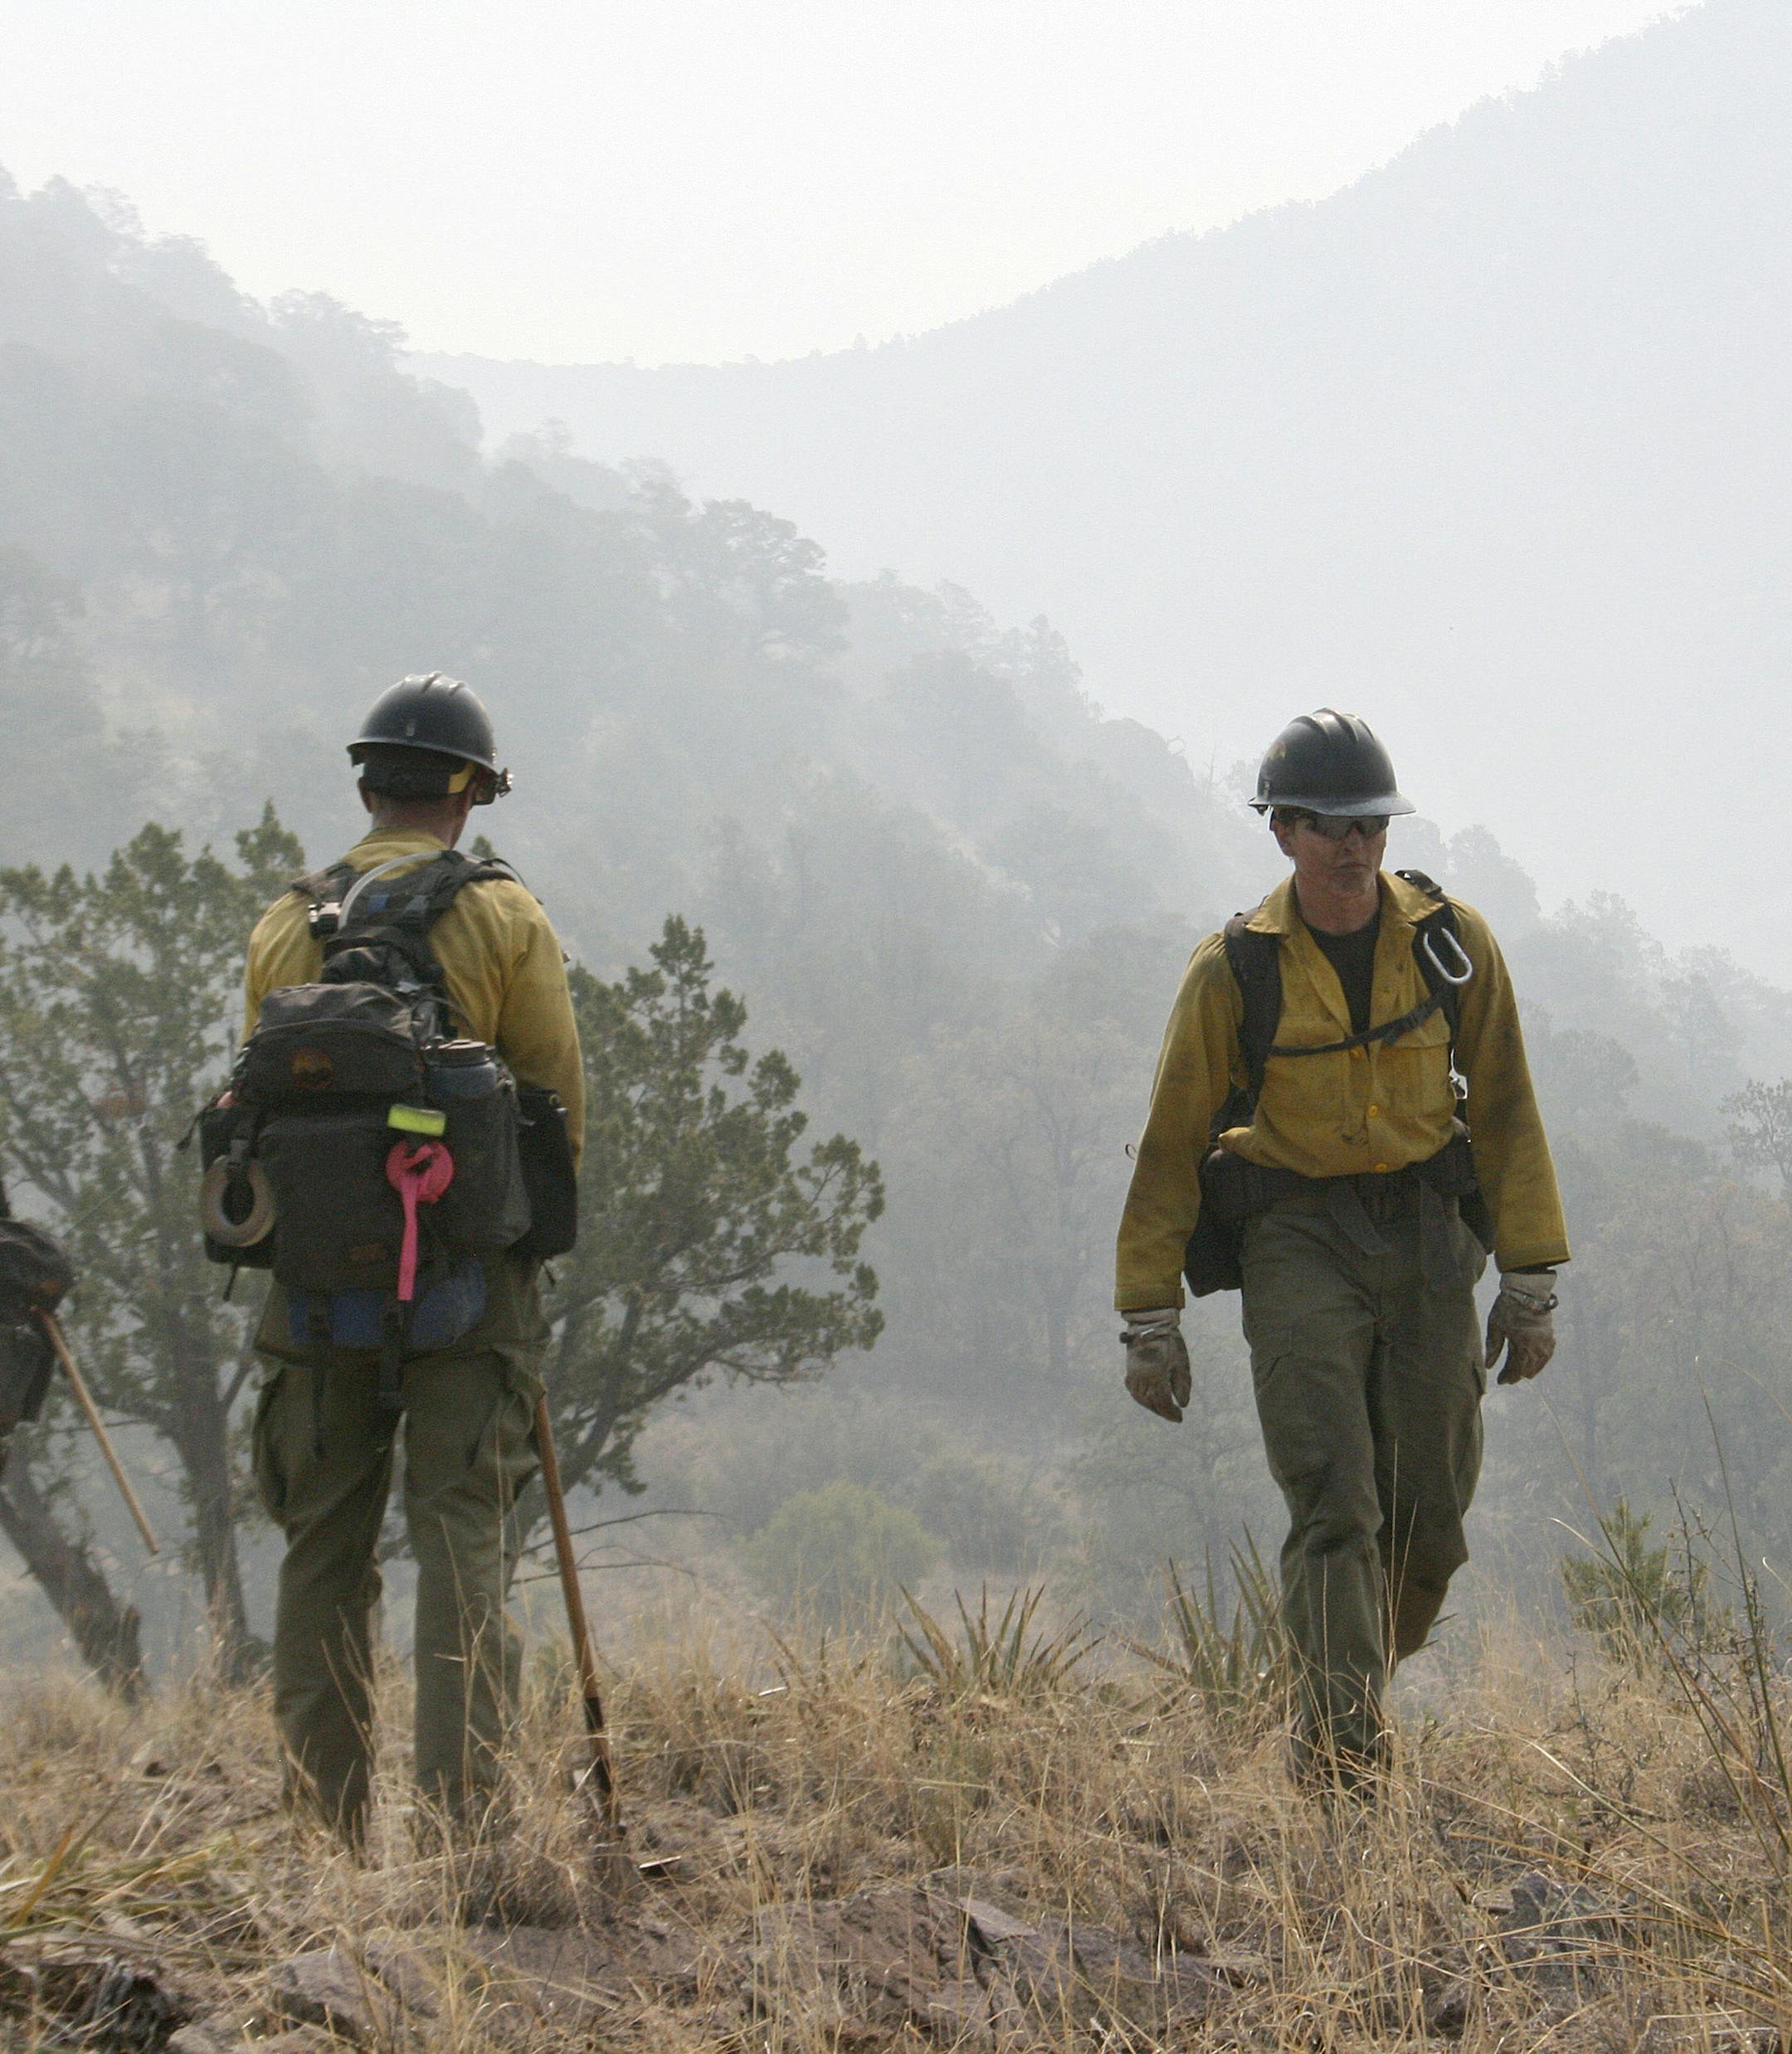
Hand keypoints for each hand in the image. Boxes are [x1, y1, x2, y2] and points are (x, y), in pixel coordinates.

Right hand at [1122, 1309, 1191, 1423]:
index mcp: (1155, 1377)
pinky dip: (1142, 1398)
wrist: (1151, 1322)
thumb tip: (1182, 1404)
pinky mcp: (1130, 1370)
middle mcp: (1141, 1378)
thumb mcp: (1181, 1363)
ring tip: (1162, 1410)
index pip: (1162, 1402)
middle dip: (1162, 1411)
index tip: (1180, 1418)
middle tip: (1174, 1416)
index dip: (1171, 1413)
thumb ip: (1182, 1385)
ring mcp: (1133, 1375)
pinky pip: (1134, 1391)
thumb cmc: (1170, 1341)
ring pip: (1141, 1398)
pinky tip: (1148, 1399)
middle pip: (1151, 1402)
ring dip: (1152, 1406)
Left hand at [1485, 1274, 1556, 1384]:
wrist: (1527, 1291)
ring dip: (1529, 1370)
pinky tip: (1534, 1364)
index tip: (1500, 1380)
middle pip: (1527, 1368)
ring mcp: (1545, 1343)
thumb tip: (1489, 1366)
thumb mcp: (1495, 1326)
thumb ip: (1493, 1347)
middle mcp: (1537, 1347)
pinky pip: (1547, 1356)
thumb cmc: (1507, 1307)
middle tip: (1507, 1378)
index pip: (1515, 1369)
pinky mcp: (1550, 1336)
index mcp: (1522, 1345)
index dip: (1507, 1376)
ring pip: (1538, 1364)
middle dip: (1516, 1374)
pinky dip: (1539, 1362)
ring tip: (1520, 1374)